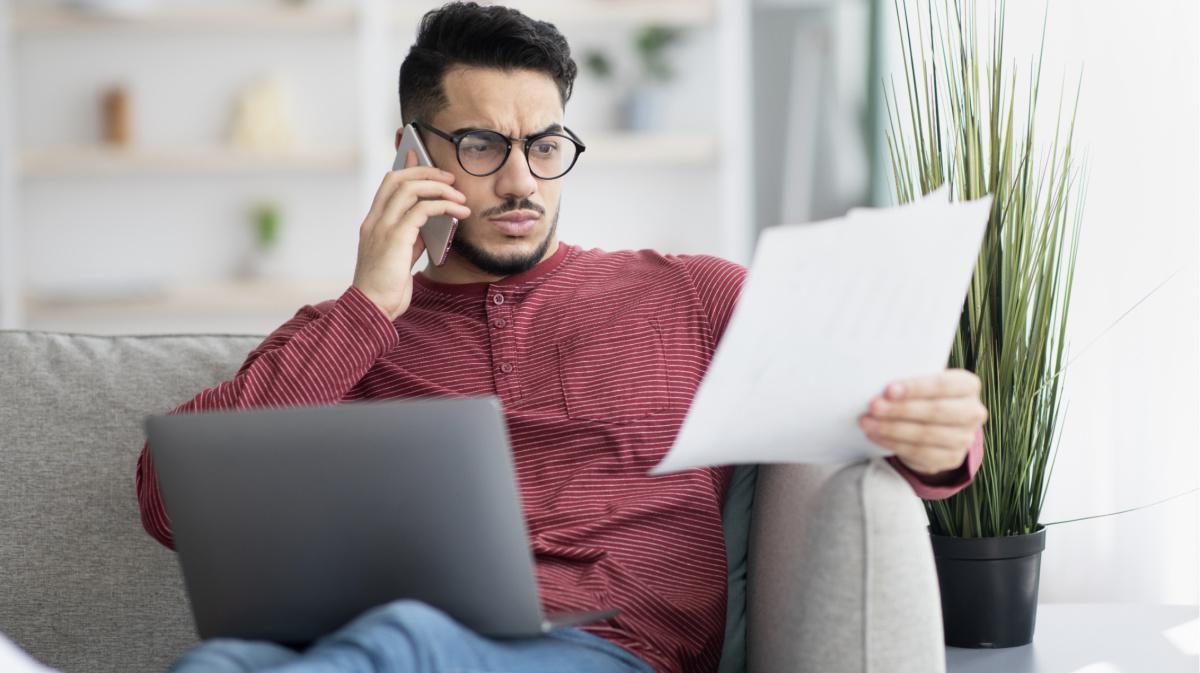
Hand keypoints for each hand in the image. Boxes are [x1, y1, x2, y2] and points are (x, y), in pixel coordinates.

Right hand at [352, 149, 471, 320]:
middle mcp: (374, 220)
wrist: (372, 309)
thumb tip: (432, 220)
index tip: (421, 157)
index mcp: (373, 223)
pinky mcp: (395, 238)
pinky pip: (421, 210)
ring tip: (459, 197)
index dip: (406, 167)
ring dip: (439, 188)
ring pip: (410, 189)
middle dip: (427, 172)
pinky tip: (458, 213)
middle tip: (450, 178)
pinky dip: (442, 206)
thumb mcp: (400, 256)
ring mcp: (382, 228)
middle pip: (398, 178)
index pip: (388, 183)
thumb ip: (411, 236)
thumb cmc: (387, 287)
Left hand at [858, 368, 986, 479]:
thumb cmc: (925, 395)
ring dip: (891, 429)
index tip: (889, 390)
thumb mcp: (923, 383)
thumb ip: (910, 383)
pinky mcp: (952, 458)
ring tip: (867, 422)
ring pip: (925, 434)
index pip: (943, 385)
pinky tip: (875, 435)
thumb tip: (879, 385)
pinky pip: (918, 452)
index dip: (916, 388)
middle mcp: (973, 412)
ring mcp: (965, 438)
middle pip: (935, 411)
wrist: (939, 425)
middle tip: (873, 407)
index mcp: (968, 385)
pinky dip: (893, 443)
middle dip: (900, 410)